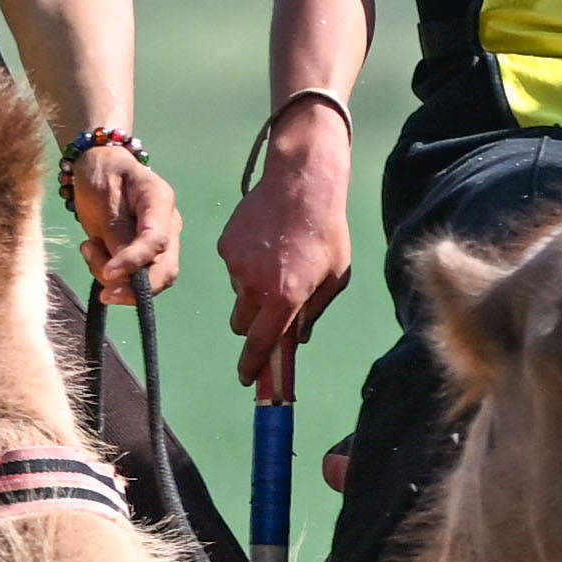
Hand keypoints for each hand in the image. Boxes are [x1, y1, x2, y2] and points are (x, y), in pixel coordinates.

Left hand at [61, 125, 187, 308]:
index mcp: (160, 202)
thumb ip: (116, 230)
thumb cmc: (102, 173)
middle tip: (104, 293)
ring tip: (89, 247)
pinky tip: (92, 250)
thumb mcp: (103, 193)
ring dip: (115, 278)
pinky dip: (110, 275)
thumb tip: (124, 270)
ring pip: (148, 280)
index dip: (135, 262)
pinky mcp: (144, 255)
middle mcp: (167, 226)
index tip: (108, 272)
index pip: (156, 240)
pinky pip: (132, 278)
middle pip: (165, 270)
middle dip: (135, 289)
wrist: (98, 166)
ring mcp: (158, 243)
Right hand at [215, 104, 350, 392]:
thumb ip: (314, 312)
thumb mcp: (335, 277)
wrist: (301, 183)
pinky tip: (267, 242)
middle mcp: (254, 285)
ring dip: (253, 290)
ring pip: (238, 294)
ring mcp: (235, 264)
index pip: (260, 344)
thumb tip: (299, 337)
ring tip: (278, 260)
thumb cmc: (327, 231)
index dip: (253, 366)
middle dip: (256, 323)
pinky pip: (233, 267)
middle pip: (242, 324)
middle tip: (276, 305)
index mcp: (284, 297)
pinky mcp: (225, 246)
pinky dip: (247, 263)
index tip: (249, 378)